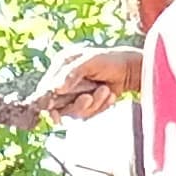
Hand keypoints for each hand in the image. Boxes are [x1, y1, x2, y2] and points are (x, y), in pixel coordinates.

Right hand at [26, 43, 142, 120]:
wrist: (130, 70)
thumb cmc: (110, 60)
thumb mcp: (90, 61)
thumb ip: (72, 73)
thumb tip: (56, 88)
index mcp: (61, 65)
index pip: (45, 88)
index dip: (47, 101)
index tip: (53, 111)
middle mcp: (64, 81)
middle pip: (58, 106)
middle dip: (77, 105)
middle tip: (89, 97)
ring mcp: (74, 94)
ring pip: (74, 112)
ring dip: (93, 104)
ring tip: (106, 90)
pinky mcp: (85, 105)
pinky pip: (87, 115)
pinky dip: (100, 106)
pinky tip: (110, 96)